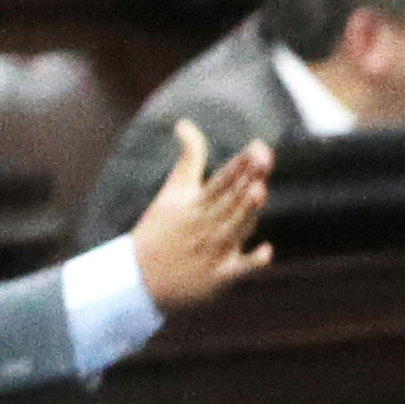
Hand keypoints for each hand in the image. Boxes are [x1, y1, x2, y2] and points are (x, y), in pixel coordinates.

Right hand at [128, 122, 277, 314]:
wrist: (138, 279)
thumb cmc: (160, 230)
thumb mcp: (172, 191)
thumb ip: (188, 157)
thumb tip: (184, 124)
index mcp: (193, 204)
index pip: (220, 181)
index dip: (239, 164)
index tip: (256, 147)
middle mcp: (204, 226)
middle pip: (230, 201)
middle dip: (247, 180)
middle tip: (264, 159)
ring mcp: (212, 252)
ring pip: (236, 228)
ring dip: (247, 211)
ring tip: (260, 190)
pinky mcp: (218, 278)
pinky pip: (238, 269)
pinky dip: (251, 262)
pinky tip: (266, 251)